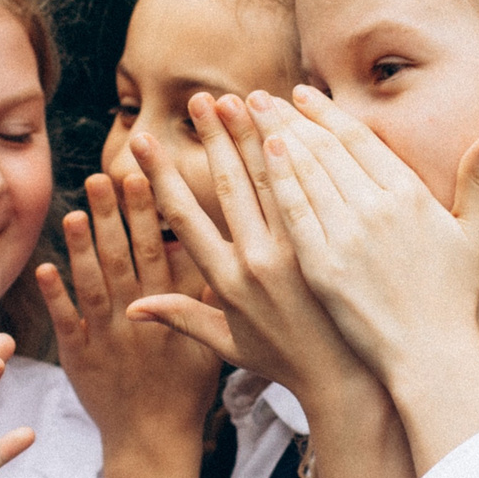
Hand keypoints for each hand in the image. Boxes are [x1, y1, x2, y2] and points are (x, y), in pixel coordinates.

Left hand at [38, 172, 218, 477]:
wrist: (153, 441)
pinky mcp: (79, 357)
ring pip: (92, 284)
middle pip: (122, 258)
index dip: (147, 212)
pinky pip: (65, 322)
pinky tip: (45, 268)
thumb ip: (205, 301)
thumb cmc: (185, 391)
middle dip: (111, 215)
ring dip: (81, 247)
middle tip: (101, 175)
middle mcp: (136, 318)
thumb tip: (215, 255)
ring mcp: (106, 337)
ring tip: (72, 211)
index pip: (157, 251)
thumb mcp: (210, 345)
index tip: (141, 176)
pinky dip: (55, 296)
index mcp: (167, 311)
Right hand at [123, 92, 380, 419]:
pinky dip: (301, 152)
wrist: (346, 380)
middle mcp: (257, 260)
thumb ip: (181, 318)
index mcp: (225, 280)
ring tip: (242, 97)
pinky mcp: (333, 242)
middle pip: (229, 183)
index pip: (184, 215)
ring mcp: (298, 249)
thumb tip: (132, 307)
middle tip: (199, 99)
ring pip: (273, 177)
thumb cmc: (285, 362)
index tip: (140, 141)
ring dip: (256, 133)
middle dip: (212, 137)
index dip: (160, 174)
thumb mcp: (226, 345)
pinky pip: (314, 187)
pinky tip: (293, 123)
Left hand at [245, 88, 478, 471]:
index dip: (327, 113)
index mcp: (410, 197)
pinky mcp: (322, 267)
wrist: (434, 359)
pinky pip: (294, 213)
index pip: (358, 141)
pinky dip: (277, 181)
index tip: (301, 94)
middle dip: (288, 118)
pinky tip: (261, 157)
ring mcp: (347, 237)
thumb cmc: (458, 301)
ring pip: (304, 174)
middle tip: (257, 96)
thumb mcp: (476, 235)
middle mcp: (376, 209)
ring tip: (247, 115)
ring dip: (273, 138)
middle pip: (323, 150)